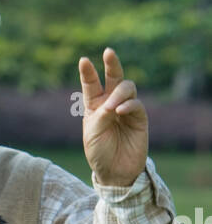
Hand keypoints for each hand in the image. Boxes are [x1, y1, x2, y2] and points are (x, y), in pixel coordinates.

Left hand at [79, 48, 148, 186]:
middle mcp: (111, 103)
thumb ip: (102, 115)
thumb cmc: (99, 152)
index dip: (88, 72)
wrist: (114, 171)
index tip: (84, 60)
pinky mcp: (139, 118)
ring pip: (127, 87)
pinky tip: (120, 111)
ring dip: (119, 94)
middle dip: (112, 64)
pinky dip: (128, 105)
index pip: (92, 84)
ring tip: (112, 107)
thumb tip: (117, 103)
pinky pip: (136, 104)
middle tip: (109, 52)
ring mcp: (126, 109)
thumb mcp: (93, 133)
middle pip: (114, 77)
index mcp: (94, 105)